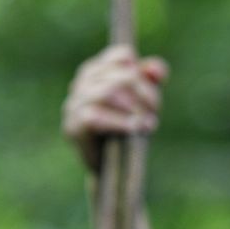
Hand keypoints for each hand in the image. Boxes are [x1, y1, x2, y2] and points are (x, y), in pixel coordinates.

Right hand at [62, 44, 168, 172]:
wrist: (113, 171)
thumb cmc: (128, 132)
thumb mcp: (144, 104)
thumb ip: (151, 81)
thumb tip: (157, 69)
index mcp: (97, 72)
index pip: (123, 57)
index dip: (144, 74)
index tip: (154, 95)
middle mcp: (81, 84)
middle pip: (122, 77)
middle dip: (146, 95)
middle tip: (155, 114)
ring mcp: (73, 105)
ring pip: (109, 92)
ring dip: (136, 108)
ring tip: (149, 125)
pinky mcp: (72, 128)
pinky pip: (95, 117)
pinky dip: (120, 122)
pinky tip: (135, 128)